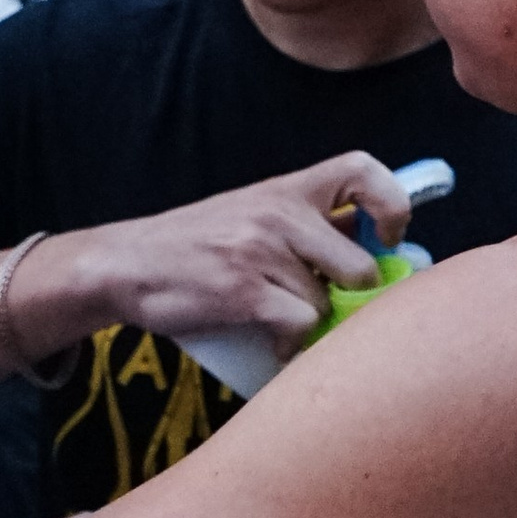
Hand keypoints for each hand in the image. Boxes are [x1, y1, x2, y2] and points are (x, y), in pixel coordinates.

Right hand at [40, 152, 415, 352]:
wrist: (124, 265)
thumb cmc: (195, 247)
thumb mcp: (252, 216)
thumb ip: (307, 226)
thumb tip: (376, 253)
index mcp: (286, 189)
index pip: (363, 170)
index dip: (391, 205)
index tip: (388, 238)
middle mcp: (278, 213)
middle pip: (359, 264)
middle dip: (350, 299)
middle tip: (330, 309)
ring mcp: (260, 251)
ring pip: (327, 303)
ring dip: (312, 325)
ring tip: (284, 327)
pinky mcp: (243, 291)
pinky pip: (300, 327)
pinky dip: (290, 347)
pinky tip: (272, 346)